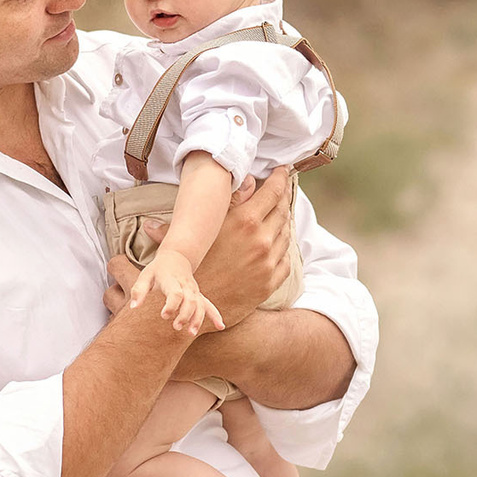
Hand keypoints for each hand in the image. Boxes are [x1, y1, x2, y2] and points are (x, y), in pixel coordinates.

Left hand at [133, 254, 223, 336]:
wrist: (175, 257)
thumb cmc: (157, 270)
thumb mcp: (145, 276)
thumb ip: (138, 291)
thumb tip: (133, 307)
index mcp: (171, 280)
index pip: (176, 293)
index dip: (172, 305)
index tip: (164, 315)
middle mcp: (185, 285)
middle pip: (190, 300)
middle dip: (185, 315)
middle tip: (176, 327)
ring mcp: (194, 290)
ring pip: (200, 304)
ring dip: (197, 319)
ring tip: (190, 333)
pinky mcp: (198, 295)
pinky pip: (208, 305)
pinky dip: (215, 315)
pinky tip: (220, 327)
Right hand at [192, 171, 293, 325]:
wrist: (192, 306)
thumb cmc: (191, 263)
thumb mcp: (200, 228)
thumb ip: (220, 204)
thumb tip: (225, 183)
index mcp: (245, 221)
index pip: (273, 192)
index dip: (281, 178)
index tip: (284, 170)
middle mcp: (261, 240)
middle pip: (283, 211)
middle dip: (283, 199)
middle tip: (281, 191)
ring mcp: (268, 262)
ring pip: (286, 235)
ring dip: (283, 223)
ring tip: (278, 216)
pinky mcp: (270, 282)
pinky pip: (285, 260)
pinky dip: (282, 249)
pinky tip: (276, 245)